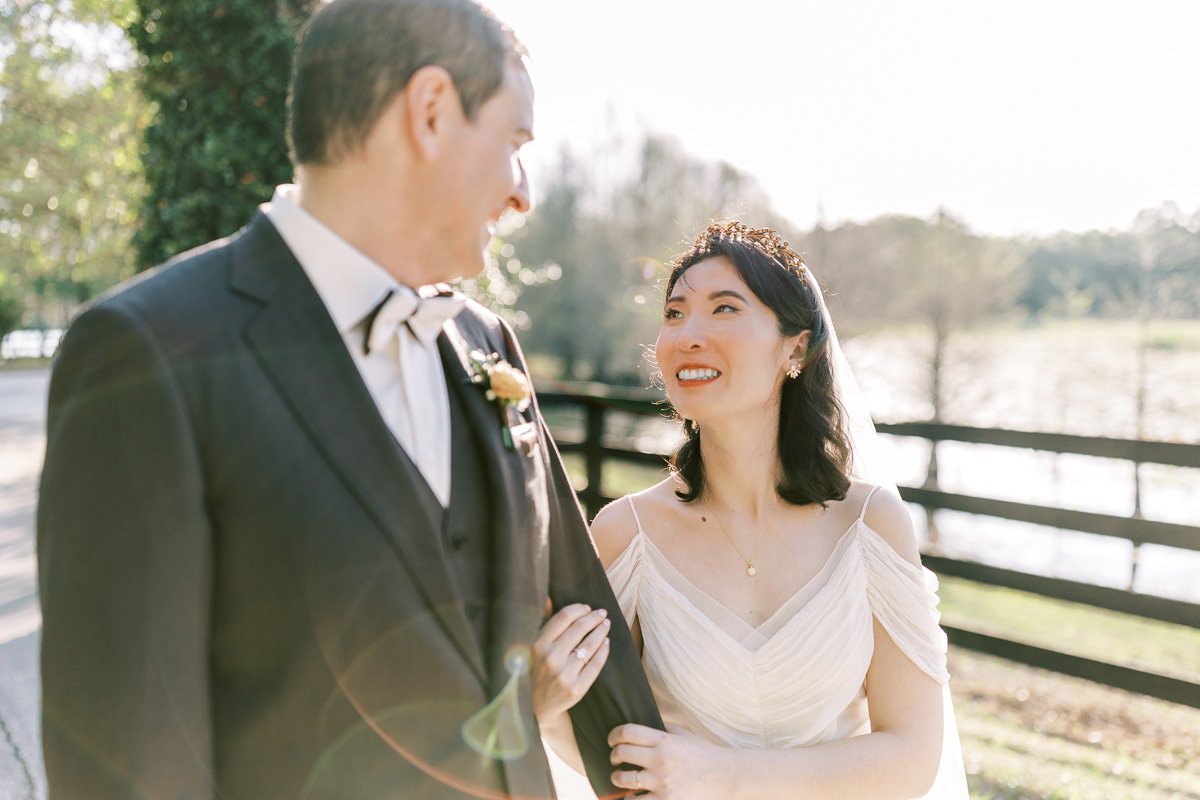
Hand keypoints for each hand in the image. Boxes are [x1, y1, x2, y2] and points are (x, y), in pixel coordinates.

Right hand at [531, 602, 610, 722]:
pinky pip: (596, 664)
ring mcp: (565, 674)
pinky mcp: (577, 689)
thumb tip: (549, 598)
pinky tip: (606, 643)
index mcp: (538, 644)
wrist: (534, 707)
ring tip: (606, 625)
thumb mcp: (531, 647)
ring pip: (590, 645)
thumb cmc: (534, 670)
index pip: (564, 617)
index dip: (579, 609)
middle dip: (594, 618)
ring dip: (601, 631)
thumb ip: (542, 623)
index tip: (586, 607)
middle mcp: (551, 658)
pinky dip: (603, 651)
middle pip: (580, 629)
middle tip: (602, 614)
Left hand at [608, 724, 734, 799]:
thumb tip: (641, 726)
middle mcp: (661, 760)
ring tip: (620, 778)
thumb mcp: (684, 734)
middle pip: (621, 753)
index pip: (628, 732)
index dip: (614, 735)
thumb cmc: (704, 754)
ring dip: (617, 779)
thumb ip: (662, 730)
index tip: (612, 741)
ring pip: (622, 779)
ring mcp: (662, 782)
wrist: (726, 777)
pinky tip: (633, 795)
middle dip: (614, 757)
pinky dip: (630, 799)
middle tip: (615, 760)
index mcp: (665, 740)